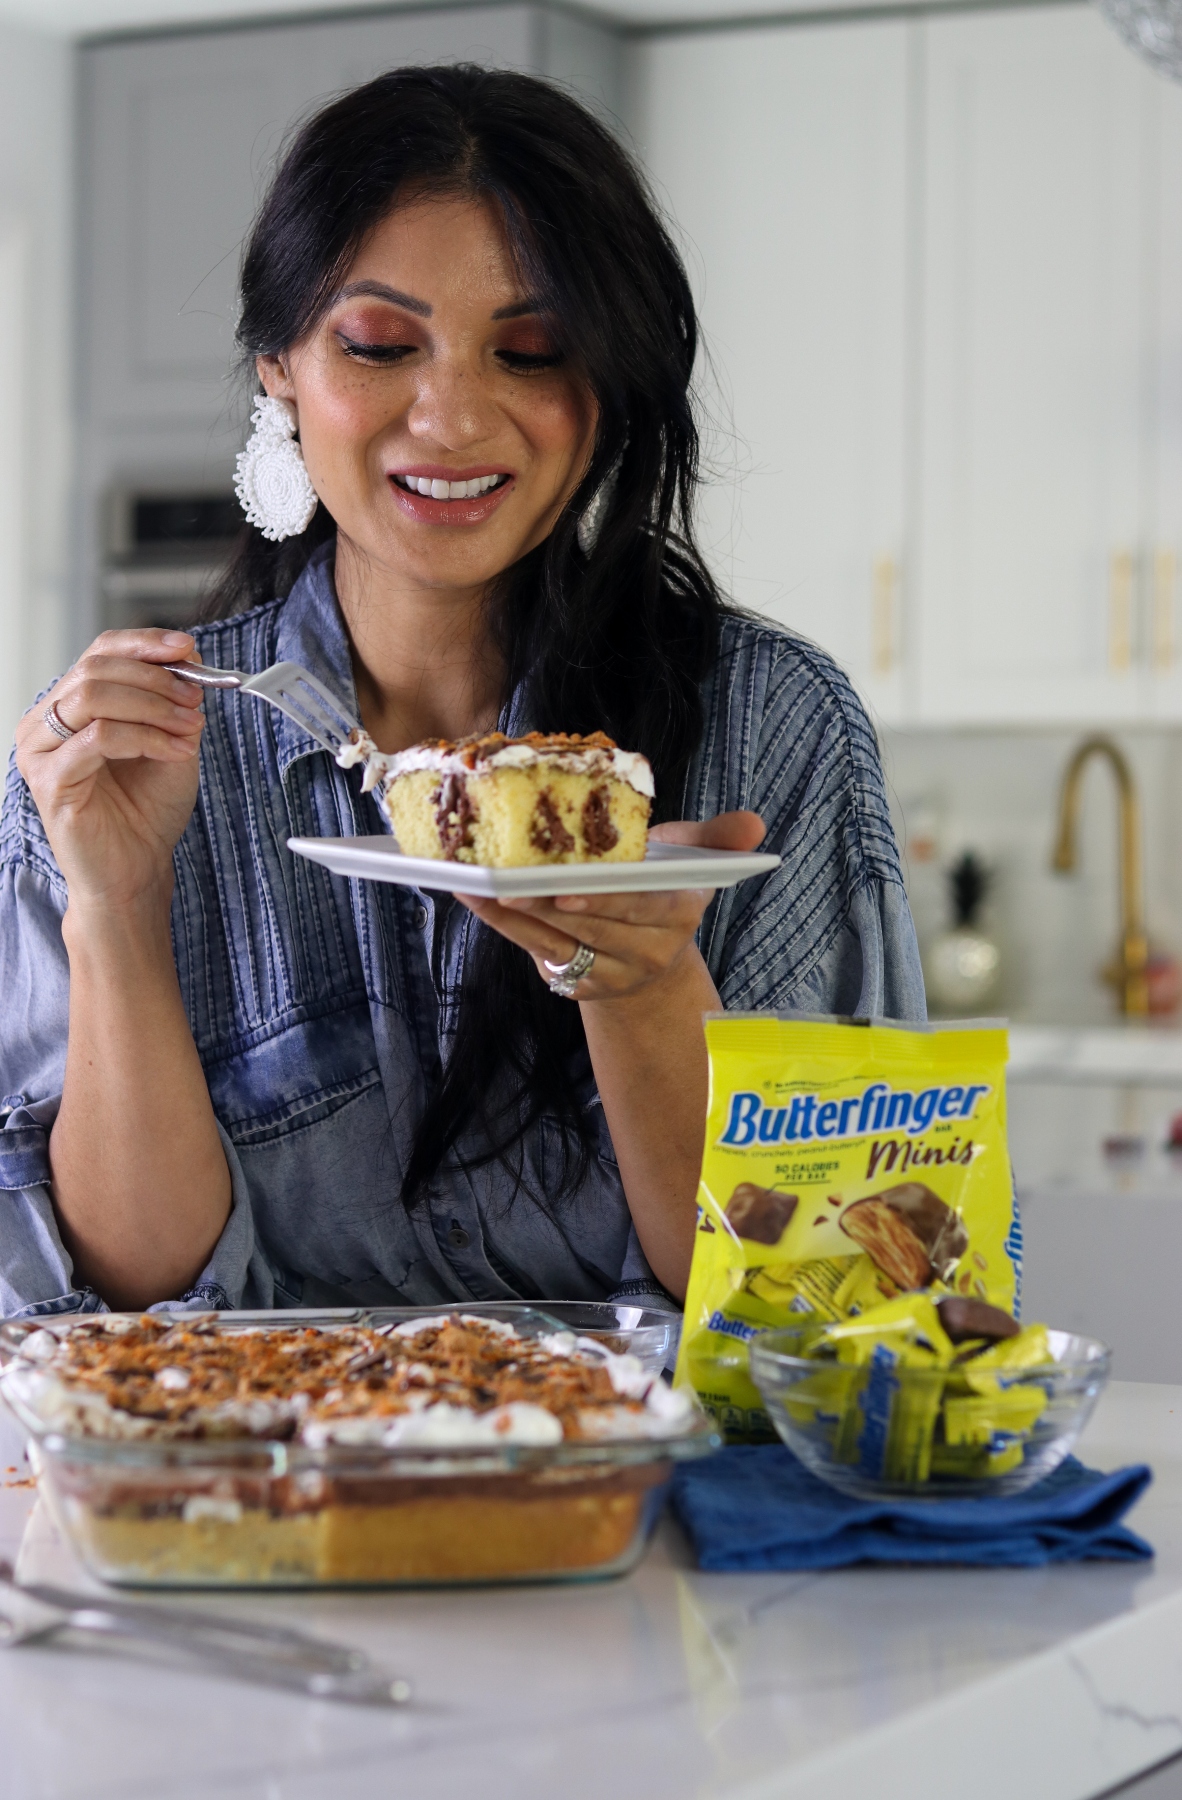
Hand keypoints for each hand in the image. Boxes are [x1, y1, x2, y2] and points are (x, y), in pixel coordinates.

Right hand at [15, 629, 206, 915]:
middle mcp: (45, 723)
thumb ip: (174, 700)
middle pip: (95, 668)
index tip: (187, 648)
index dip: (144, 643)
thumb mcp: (170, 741)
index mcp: (69, 705)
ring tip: (191, 727)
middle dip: (155, 679)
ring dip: (153, 706)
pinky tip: (178, 750)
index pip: (100, 651)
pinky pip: (99, 739)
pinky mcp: (50, 780)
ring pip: (93, 697)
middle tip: (195, 698)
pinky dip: (147, 738)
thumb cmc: (146, 811)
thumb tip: (189, 655)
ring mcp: (40, 751)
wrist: (136, 870)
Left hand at [456, 810, 765, 1000]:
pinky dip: (505, 927)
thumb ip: (717, 839)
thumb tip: (754, 824)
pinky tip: (477, 900)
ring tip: (480, 887)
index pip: (644, 906)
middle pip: (595, 928)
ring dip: (516, 917)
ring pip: (559, 943)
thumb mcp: (690, 860)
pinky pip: (537, 954)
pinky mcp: (580, 986)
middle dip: (549, 906)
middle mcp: (650, 952)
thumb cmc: (663, 887)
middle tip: (511, 884)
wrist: (652, 958)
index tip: (570, 886)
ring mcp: (613, 974)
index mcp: (679, 913)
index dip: (608, 900)